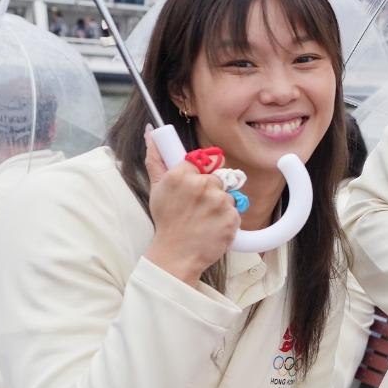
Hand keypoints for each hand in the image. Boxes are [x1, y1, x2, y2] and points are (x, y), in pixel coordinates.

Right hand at [143, 130, 238, 282]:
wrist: (176, 255)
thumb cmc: (167, 222)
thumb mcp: (157, 188)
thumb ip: (156, 158)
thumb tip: (151, 132)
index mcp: (181, 175)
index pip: (202, 161)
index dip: (199, 175)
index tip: (194, 188)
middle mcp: (202, 185)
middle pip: (218, 176)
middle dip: (211, 189)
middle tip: (198, 207)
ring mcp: (219, 202)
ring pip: (229, 194)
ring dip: (220, 205)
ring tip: (204, 219)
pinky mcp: (233, 217)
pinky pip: (236, 211)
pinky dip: (227, 219)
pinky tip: (213, 227)